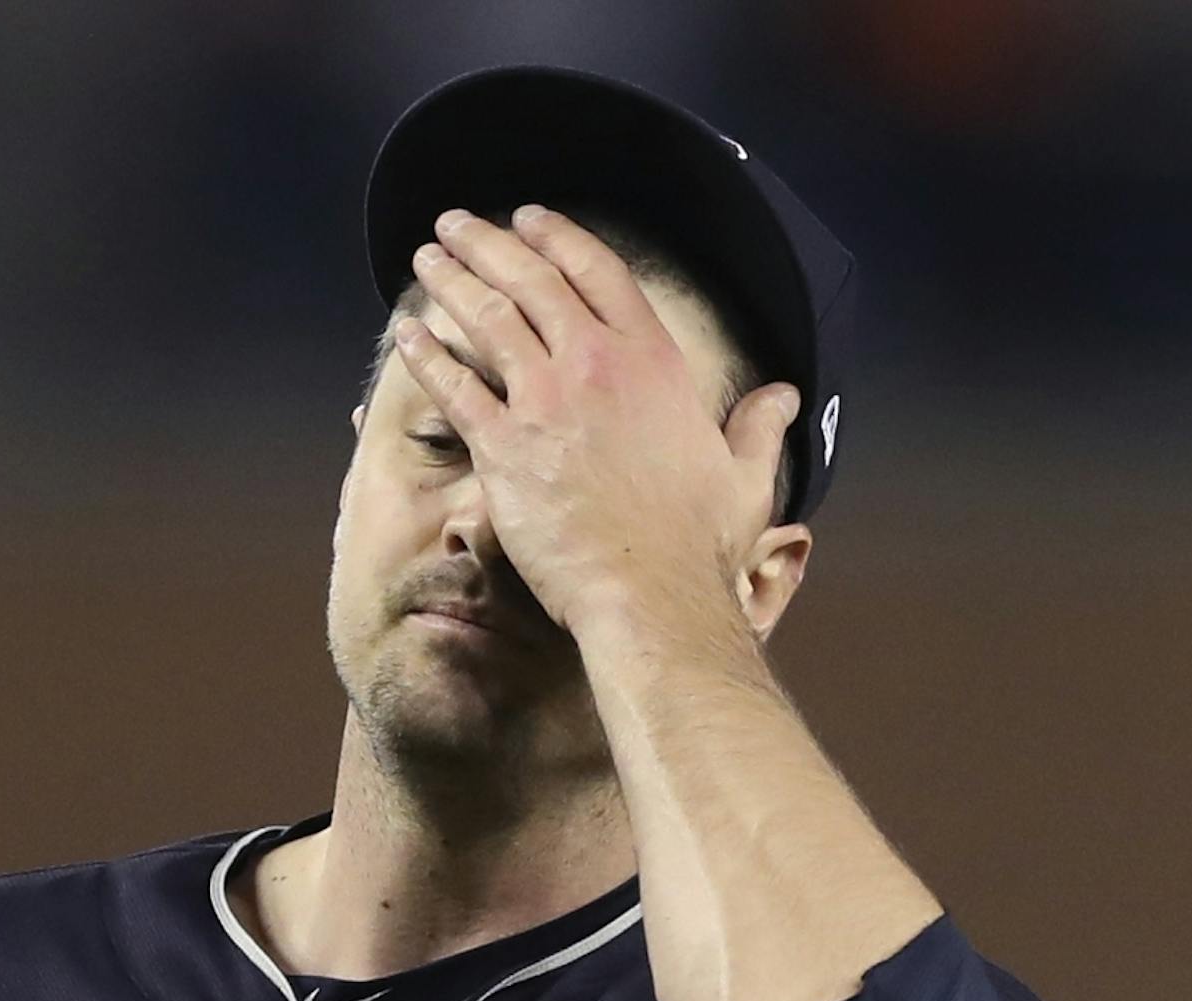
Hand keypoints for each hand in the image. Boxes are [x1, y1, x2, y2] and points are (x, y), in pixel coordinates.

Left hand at [393, 207, 800, 648]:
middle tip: (457, 223)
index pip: (599, 271)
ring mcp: (544, 403)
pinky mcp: (504, 450)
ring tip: (428, 257)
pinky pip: (455, 389)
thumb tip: (785, 397)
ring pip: (489, 319)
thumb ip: (759, 427)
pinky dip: (427, 356)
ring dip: (453, 280)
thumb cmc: (698, 543)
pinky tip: (406, 334)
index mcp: (652, 358)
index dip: (558, 237)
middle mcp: (594, 364)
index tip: (529, 217)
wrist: (648, 593)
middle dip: (489, 243)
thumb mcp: (746, 475)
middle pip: (532, 281)